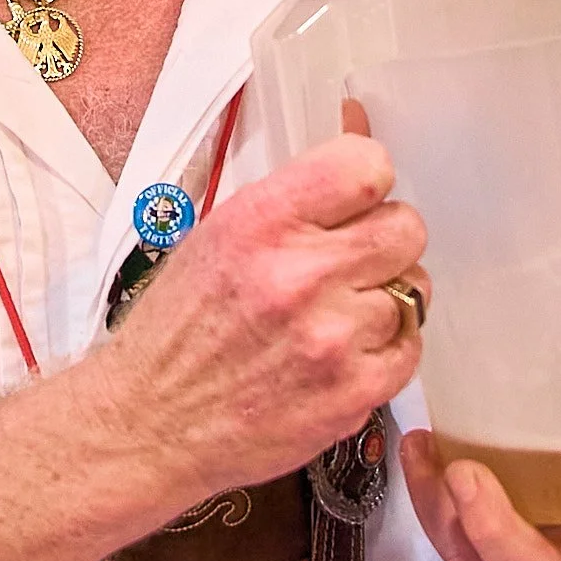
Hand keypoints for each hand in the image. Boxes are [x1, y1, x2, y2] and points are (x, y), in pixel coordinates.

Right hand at [93, 130, 430, 502]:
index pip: (366, 167)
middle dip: (383, 243)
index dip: (369, 182)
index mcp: (261, 223)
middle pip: (406, 229)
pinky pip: (411, 349)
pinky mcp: (353, 393)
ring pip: (412, 291)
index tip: (357, 201)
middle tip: (350, 264)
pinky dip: (385, 351)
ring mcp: (332, 338)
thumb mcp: (215, 239)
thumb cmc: (177, 333)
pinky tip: (343, 356)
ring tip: (334, 320)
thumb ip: (291, 202)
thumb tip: (357, 138)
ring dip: (381, 302)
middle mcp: (300, 275)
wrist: (148, 423)